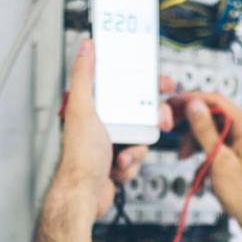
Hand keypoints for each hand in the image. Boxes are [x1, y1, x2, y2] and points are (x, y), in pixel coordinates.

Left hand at [55, 39, 174, 219]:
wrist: (84, 195)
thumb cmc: (79, 156)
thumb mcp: (82, 108)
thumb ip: (84, 75)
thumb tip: (86, 46)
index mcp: (94, 105)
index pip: (124, 84)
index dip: (145, 81)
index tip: (162, 83)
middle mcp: (103, 121)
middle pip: (140, 110)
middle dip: (153, 118)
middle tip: (162, 120)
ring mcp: (112, 141)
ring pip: (143, 135)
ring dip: (137, 147)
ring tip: (123, 155)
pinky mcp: (119, 159)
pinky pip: (138, 155)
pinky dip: (131, 163)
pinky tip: (116, 167)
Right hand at [168, 92, 241, 241]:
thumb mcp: (219, 160)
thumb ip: (205, 130)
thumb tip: (194, 105)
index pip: (216, 100)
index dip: (191, 99)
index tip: (173, 103)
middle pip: (214, 114)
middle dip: (191, 124)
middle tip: (171, 127)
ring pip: (213, 131)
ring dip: (196, 141)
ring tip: (184, 156)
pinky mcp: (240, 154)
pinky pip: (218, 145)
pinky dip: (205, 154)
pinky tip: (199, 171)